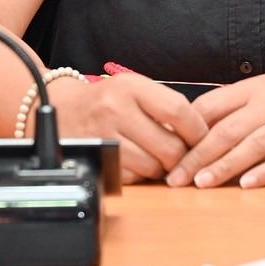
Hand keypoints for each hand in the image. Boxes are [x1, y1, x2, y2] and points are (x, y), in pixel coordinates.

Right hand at [47, 73, 209, 183]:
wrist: (62, 108)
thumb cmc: (107, 99)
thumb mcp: (134, 88)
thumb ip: (165, 105)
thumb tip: (200, 133)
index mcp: (131, 87)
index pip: (178, 111)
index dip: (197, 129)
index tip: (202, 137)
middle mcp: (116, 110)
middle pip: (169, 146)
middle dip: (181, 155)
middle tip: (181, 153)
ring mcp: (104, 137)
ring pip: (152, 166)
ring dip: (161, 168)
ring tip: (157, 156)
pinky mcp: (96, 159)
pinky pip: (132, 178)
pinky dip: (140, 175)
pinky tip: (137, 162)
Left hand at [167, 60, 264, 188]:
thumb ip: (236, 105)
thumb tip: (196, 126)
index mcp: (256, 88)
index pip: (214, 106)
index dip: (188, 128)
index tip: (168, 148)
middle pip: (228, 130)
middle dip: (198, 155)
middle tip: (176, 177)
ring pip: (253, 145)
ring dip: (225, 166)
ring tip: (202, 183)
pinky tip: (246, 184)